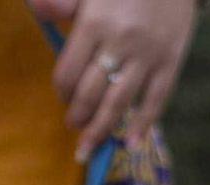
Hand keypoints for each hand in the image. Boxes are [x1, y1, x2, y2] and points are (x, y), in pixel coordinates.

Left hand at [32, 0, 196, 161]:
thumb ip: (62, 2)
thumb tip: (38, 10)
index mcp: (95, 23)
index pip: (68, 72)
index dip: (62, 91)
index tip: (63, 97)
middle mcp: (120, 42)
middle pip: (91, 94)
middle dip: (78, 116)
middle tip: (73, 125)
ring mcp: (147, 55)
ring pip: (119, 103)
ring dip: (101, 130)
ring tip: (89, 145)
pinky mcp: (170, 61)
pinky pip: (157, 99)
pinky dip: (144, 124)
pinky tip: (131, 143)